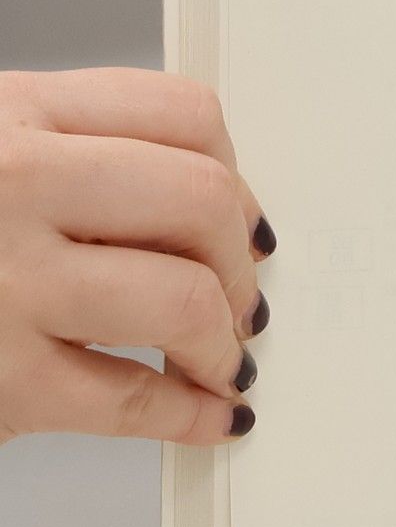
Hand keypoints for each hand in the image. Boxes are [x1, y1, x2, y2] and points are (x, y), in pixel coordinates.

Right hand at [0, 70, 268, 445]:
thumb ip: (62, 157)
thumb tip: (196, 205)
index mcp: (8, 116)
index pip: (180, 112)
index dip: (235, 171)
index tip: (241, 213)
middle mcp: (11, 183)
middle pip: (200, 199)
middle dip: (238, 258)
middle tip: (240, 293)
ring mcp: (4, 281)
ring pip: (182, 299)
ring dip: (222, 339)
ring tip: (219, 357)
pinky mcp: (2, 378)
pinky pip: (134, 398)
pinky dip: (192, 414)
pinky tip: (209, 414)